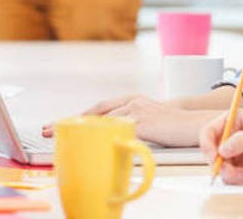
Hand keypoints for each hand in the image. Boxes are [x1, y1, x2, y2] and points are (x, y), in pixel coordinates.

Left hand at [42, 94, 200, 146]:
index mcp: (132, 100)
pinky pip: (116, 129)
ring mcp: (137, 111)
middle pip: (94, 111)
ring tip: (61, 138)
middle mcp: (132, 101)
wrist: (196, 125)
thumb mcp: (148, 123)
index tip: (55, 124)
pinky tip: (88, 142)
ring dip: (80, 130)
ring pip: (101, 120)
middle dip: (69, 120)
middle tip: (47, 129)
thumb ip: (129, 126)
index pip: (98, 107)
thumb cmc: (173, 128)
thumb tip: (108, 140)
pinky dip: (100, 136)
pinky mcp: (142, 123)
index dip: (76, 115)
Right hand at [200, 110, 242, 184]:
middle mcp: (233, 137)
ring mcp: (237, 154)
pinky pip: (229, 177)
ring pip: (219, 167)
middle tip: (230, 170)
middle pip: (211, 152)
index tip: (213, 156)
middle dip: (219, 164)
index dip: (207, 144)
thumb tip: (222, 149)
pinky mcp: (241, 169)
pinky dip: (237, 179)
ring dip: (231, 174)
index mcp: (237, 121)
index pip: (210, 130)